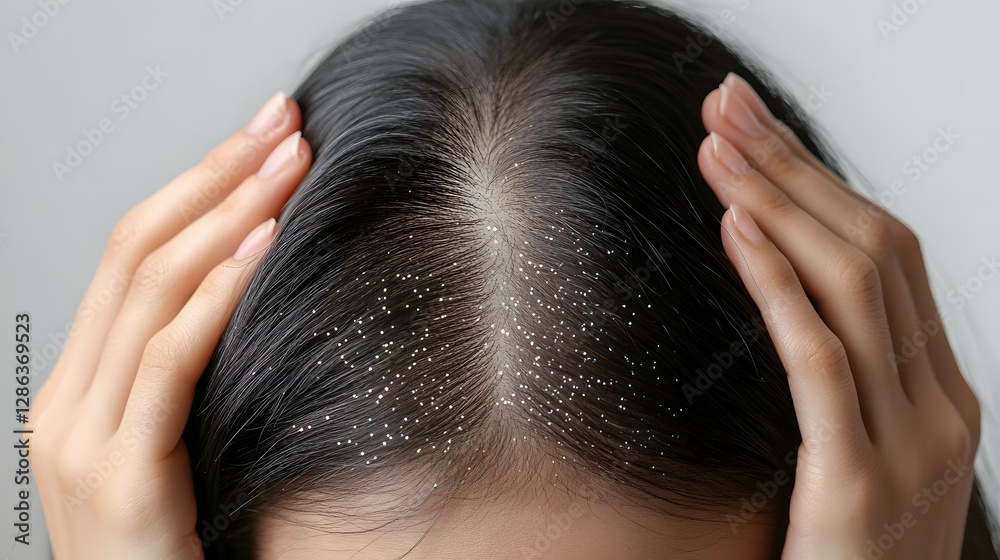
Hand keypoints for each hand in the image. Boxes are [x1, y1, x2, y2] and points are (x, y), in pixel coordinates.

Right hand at [29, 91, 310, 558]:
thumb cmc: (177, 545)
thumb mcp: (172, 443)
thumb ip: (185, 374)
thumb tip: (251, 285)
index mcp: (76, 388)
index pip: (129, 255)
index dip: (194, 184)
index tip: (256, 138)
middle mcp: (65, 400)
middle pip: (135, 252)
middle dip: (213, 177)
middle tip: (278, 126)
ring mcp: (81, 436)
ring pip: (149, 291)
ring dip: (227, 216)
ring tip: (288, 165)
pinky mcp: (118, 474)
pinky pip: (168, 360)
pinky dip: (217, 293)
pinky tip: (264, 244)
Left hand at [698, 73, 980, 559]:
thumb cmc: (850, 553)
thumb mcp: (862, 454)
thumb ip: (847, 380)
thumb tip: (785, 287)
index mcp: (943, 393)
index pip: (887, 255)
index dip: (820, 181)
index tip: (758, 130)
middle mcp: (941, 405)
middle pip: (873, 248)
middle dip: (796, 167)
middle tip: (729, 108)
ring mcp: (912, 443)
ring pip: (853, 286)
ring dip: (779, 204)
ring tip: (720, 149)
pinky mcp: (860, 483)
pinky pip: (821, 360)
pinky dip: (778, 285)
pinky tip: (736, 228)